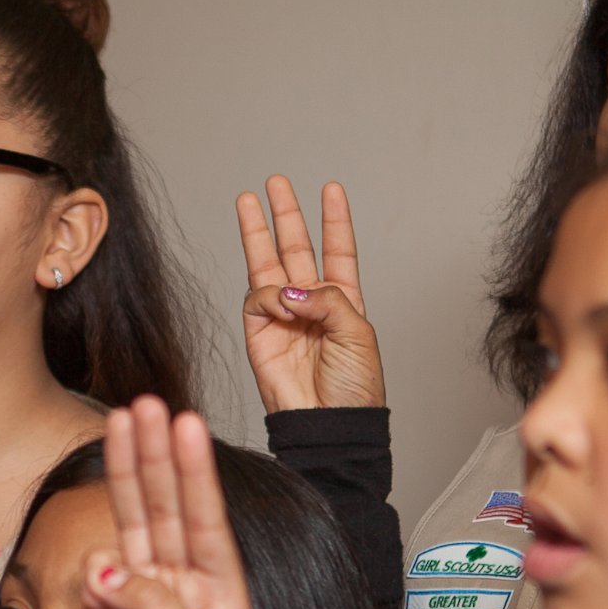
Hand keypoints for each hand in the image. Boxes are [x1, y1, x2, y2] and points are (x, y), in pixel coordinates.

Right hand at [79, 396, 254, 608]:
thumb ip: (154, 608)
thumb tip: (107, 566)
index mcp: (224, 594)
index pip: (207, 518)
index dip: (194, 471)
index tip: (186, 422)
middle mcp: (185, 589)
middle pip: (168, 508)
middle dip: (156, 456)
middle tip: (144, 405)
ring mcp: (143, 602)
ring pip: (133, 527)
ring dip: (127, 478)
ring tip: (121, 425)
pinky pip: (95, 576)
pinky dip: (93, 560)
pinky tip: (98, 558)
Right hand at [236, 179, 384, 413]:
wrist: (327, 425)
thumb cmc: (353, 389)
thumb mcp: (358, 333)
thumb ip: (330, 299)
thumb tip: (292, 289)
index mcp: (343, 302)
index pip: (338, 251)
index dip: (334, 220)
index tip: (332, 190)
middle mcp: (311, 304)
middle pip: (295, 249)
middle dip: (286, 215)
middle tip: (275, 183)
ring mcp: (283, 317)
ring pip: (266, 264)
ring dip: (258, 232)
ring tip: (249, 201)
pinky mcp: (258, 333)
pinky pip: (257, 299)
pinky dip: (269, 297)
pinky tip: (283, 305)